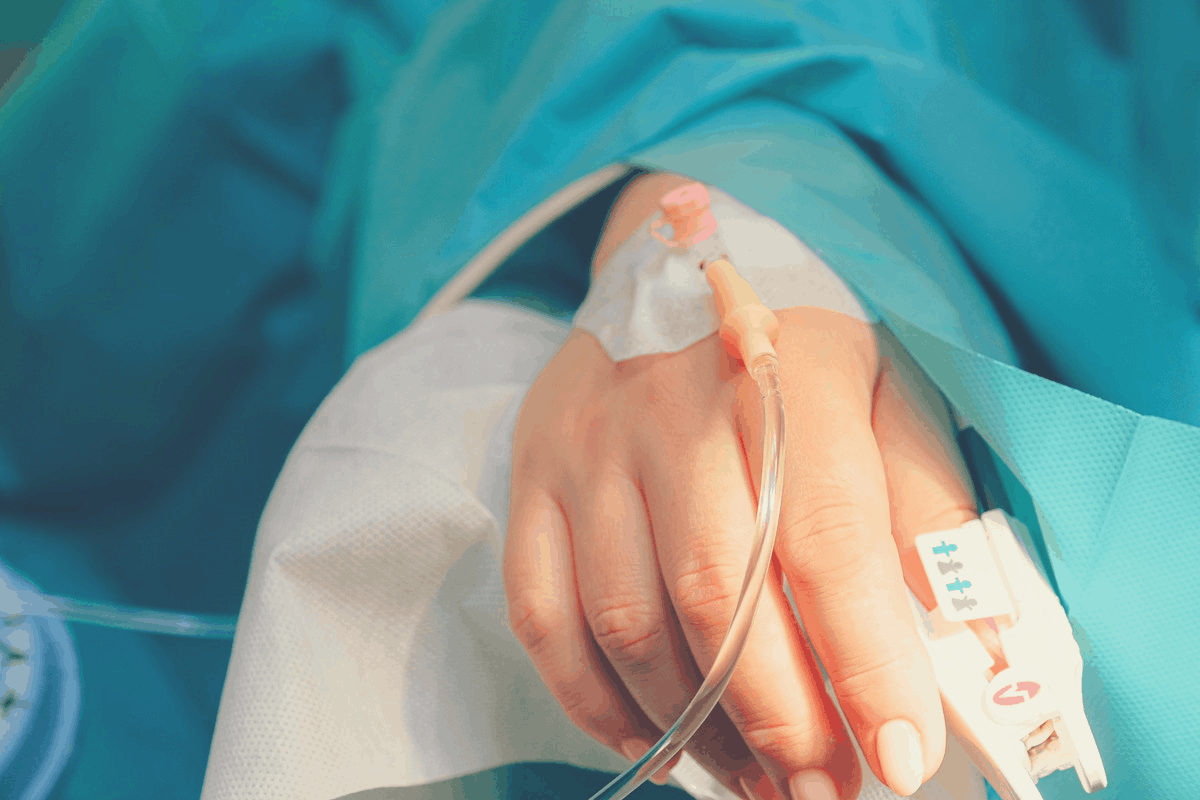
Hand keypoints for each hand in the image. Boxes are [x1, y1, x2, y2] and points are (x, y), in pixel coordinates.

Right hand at [503, 174, 977, 799]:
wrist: (671, 271)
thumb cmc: (800, 353)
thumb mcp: (890, 394)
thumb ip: (929, 506)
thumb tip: (966, 638)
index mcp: (787, 376)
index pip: (825, 536)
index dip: (865, 659)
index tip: (899, 757)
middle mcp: (671, 410)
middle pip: (716, 593)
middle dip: (780, 718)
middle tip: (825, 787)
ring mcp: (588, 447)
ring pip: (626, 620)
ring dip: (694, 726)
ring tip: (756, 777)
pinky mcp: (531, 479)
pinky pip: (543, 615)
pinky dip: (594, 701)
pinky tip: (654, 739)